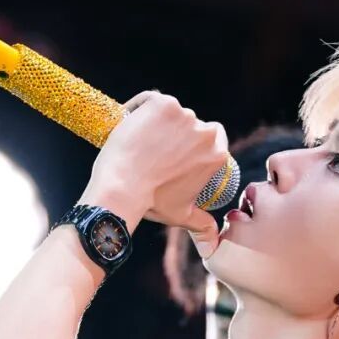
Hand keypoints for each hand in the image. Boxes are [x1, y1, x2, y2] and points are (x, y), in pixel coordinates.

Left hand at [82, 92, 227, 254]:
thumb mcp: (182, 215)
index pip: (213, 137)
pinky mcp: (160, 102)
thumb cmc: (153, 203)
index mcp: (216, 153)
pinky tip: (129, 126)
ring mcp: (182, 114)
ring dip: (156, 123)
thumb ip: (202, 223)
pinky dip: (138, 109)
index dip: (195, 143)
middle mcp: (204, 130)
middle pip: (190, 124)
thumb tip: (213, 238)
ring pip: (169, 113)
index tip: (179, 152)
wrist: (123, 189)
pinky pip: (149, 100)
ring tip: (139, 145)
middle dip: (175, 134)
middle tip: (154, 153)